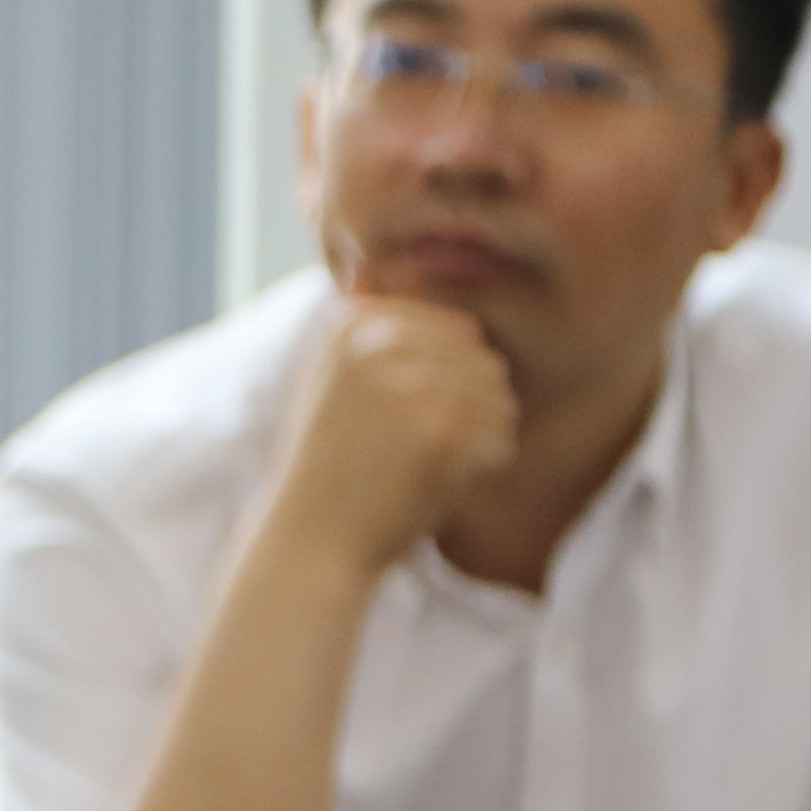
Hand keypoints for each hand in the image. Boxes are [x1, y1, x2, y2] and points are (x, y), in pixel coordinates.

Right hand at [263, 295, 525, 561]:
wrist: (309, 544)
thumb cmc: (329, 469)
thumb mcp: (329, 383)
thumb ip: (358, 327)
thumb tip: (369, 266)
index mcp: (351, 324)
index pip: (454, 329)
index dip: (448, 382)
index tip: (403, 423)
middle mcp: (376, 343)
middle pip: (481, 356)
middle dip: (469, 407)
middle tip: (421, 451)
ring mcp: (408, 383)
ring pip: (499, 394)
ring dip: (480, 438)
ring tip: (428, 467)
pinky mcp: (438, 428)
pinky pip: (501, 435)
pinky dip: (483, 469)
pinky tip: (439, 486)